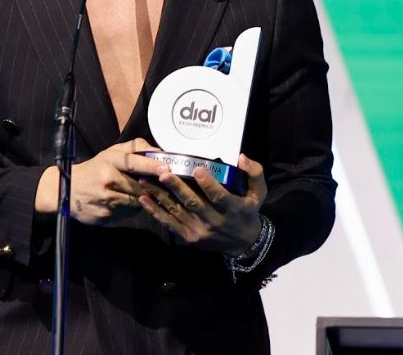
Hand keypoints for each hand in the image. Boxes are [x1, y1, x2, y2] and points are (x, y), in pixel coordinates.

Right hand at [35, 138, 163, 224]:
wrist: (66, 191)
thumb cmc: (93, 169)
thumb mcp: (109, 153)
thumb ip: (134, 148)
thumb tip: (158, 151)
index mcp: (109, 161)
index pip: (133, 162)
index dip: (151, 166)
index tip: (166, 168)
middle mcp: (107, 180)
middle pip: (139, 186)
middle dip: (151, 187)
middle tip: (159, 185)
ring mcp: (106, 200)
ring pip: (136, 202)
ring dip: (142, 199)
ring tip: (138, 193)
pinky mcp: (105, 216)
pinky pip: (128, 214)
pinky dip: (131, 209)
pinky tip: (124, 202)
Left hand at [137, 154, 266, 255]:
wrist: (243, 244)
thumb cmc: (248, 211)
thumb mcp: (259, 193)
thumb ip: (254, 173)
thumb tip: (242, 157)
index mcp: (232, 208)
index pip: (219, 196)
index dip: (208, 184)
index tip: (197, 169)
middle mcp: (214, 220)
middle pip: (193, 203)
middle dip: (176, 187)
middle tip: (162, 172)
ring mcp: (199, 230)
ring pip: (177, 211)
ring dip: (159, 195)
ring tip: (145, 180)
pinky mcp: (188, 237)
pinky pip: (169, 223)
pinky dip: (155, 212)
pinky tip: (143, 199)